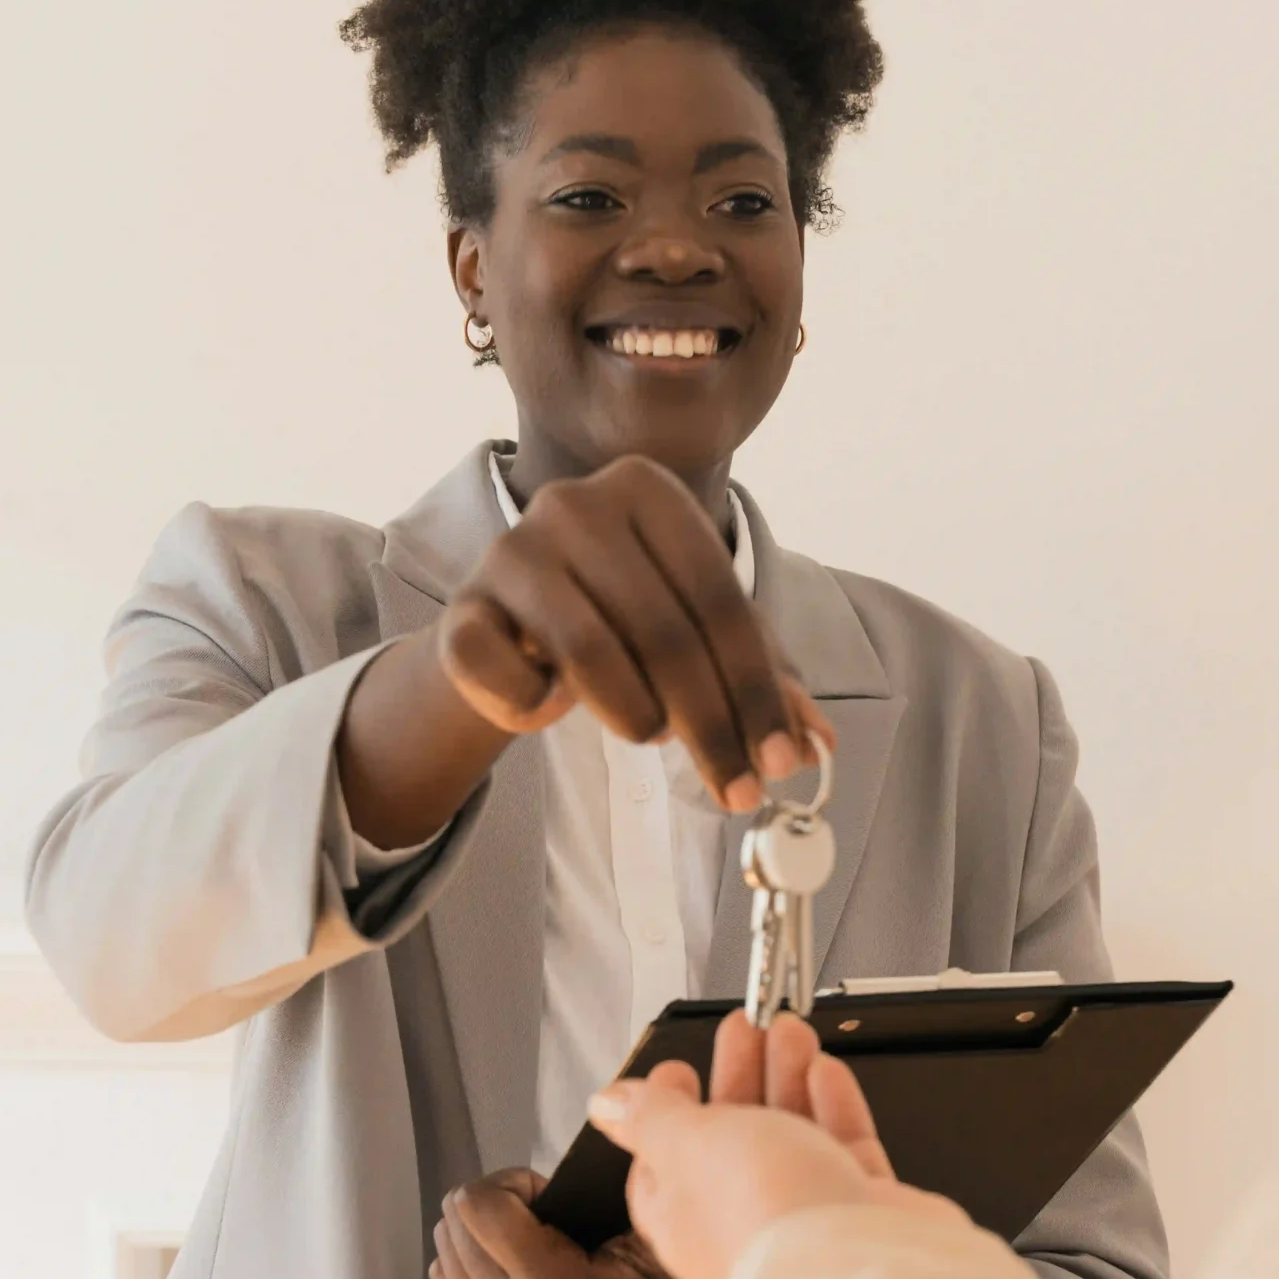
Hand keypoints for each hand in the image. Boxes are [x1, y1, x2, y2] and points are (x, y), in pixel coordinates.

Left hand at [430, 1167, 718, 1278]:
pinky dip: (468, 1265)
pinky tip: (508, 1267)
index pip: (479, 1205)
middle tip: (539, 1214)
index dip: (511, 1181)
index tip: (545, 1192)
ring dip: (479, 1235)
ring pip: (443, 1254)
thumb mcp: (649, 1234)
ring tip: (527, 1244)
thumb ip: (598, 1193)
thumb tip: (557, 1162)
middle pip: (454, 1225)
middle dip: (494, 1204)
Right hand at [435, 454, 833, 811]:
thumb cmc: (619, 617)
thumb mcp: (697, 631)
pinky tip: (548, 708)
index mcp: (648, 488)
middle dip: (710, 724)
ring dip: (635, 716)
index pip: (721, 599)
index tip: (782, 763)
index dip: (757, 690)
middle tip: (736, 790)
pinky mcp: (461, 611)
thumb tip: (818, 744)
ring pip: (591, 654)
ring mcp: (510, 551)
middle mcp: (576, 504)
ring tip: (648, 730)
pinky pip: (511, 681)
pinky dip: (538, 712)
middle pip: (664, 632)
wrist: (507, 624)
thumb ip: (759, 679)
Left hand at [588, 1008, 956, 1278]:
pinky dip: (834, 1105)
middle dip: (738, 1074)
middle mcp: (743, 1220)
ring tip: (788, 1028)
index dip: (666, 1111)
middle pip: (733, 1137)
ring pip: (791, 1134)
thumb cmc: (766, 1212)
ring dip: (786, 1075)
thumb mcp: (687, 1143)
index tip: (678, 1070)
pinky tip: (825, 1071)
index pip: (663, 1162)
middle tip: (745, 1026)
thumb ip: (650, 1117)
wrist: (866, 1265)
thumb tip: (606, 1104)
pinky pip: (843, 1149)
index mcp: (684, 1216)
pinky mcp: (860, 1210)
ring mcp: (805, 1216)